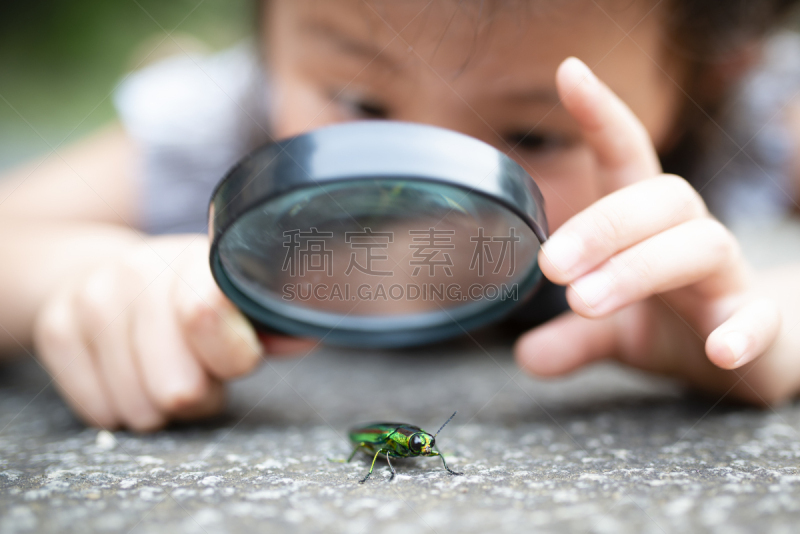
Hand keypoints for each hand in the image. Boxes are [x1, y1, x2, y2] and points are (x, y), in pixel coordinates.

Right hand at [33, 235, 314, 430]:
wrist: (106, 272)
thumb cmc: (187, 296)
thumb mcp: (236, 301)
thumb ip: (272, 324)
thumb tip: (303, 334)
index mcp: (196, 260)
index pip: (206, 314)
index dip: (231, 355)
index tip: (239, 358)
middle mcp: (138, 271)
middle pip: (177, 388)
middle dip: (198, 392)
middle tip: (198, 367)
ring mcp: (91, 299)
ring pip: (141, 410)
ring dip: (159, 402)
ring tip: (164, 366)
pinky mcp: (56, 330)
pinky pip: (101, 412)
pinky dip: (122, 405)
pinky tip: (129, 370)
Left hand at [514, 57, 791, 404]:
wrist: (757, 358)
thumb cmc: (682, 324)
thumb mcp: (616, 334)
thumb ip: (573, 340)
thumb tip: (525, 356)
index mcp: (649, 229)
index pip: (628, 159)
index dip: (602, 116)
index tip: (569, 72)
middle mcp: (689, 238)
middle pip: (660, 199)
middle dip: (602, 225)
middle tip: (550, 266)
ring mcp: (728, 279)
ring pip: (701, 244)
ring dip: (638, 269)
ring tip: (584, 303)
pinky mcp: (760, 323)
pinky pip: (759, 316)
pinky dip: (741, 329)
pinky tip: (716, 350)